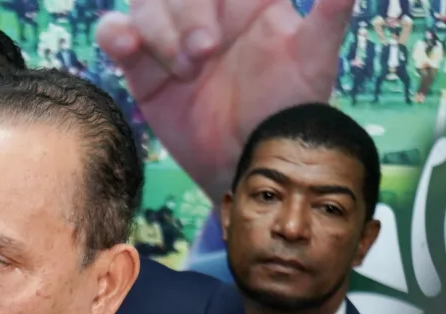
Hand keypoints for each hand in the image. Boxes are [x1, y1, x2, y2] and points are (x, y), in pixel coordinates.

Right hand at [97, 0, 354, 203]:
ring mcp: (172, 38)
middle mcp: (209, 12)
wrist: (247, 166)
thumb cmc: (286, 114)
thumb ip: (330, 12)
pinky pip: (115, 33)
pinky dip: (115, 33)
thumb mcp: (315, 60)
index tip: (220, 36)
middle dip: (187, 15)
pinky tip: (128, 48)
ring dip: (160, 32)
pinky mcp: (143, 68)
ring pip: (146, 4)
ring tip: (185, 72)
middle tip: (205, 56)